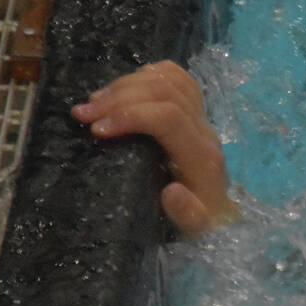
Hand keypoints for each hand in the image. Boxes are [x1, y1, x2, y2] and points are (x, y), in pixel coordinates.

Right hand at [71, 61, 238, 234]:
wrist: (222, 214)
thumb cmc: (202, 223)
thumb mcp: (194, 230)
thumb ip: (187, 216)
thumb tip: (171, 192)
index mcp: (202, 156)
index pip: (169, 117)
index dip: (131, 116)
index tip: (97, 130)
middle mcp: (205, 130)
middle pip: (165, 91)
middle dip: (119, 97)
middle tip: (82, 114)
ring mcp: (202, 116)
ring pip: (168, 79)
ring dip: (125, 85)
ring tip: (93, 103)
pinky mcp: (196, 111)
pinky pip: (176, 78)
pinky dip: (146, 76)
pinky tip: (122, 88)